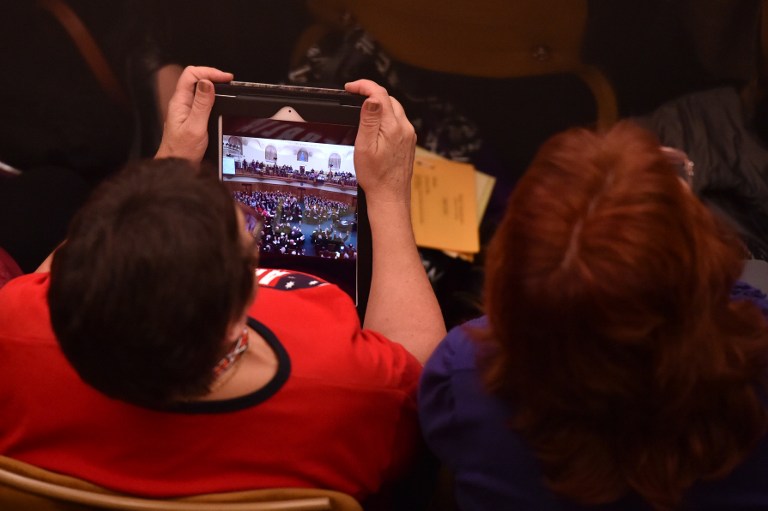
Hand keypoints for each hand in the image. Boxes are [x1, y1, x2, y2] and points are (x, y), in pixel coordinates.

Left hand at [155, 66, 233, 162]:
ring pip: (198, 89)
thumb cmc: (182, 150)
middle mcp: (181, 103)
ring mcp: (185, 109)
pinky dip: (212, 97)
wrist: (175, 164)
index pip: (191, 74)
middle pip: (195, 78)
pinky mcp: (190, 116)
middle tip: (229, 82)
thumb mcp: (195, 127)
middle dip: (213, 76)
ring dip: (213, 86)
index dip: (209, 72)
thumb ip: (202, 105)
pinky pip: (200, 100)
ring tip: (226, 88)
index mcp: (179, 101)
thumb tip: (207, 83)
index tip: (225, 78)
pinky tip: (219, 102)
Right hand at [344, 80, 415, 204]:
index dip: (364, 86)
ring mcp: (409, 136)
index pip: (380, 94)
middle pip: (389, 99)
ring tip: (363, 108)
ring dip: (379, 104)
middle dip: (371, 93)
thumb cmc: (376, 177)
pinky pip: (398, 122)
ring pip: (394, 110)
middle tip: (354, 96)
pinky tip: (377, 126)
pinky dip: (386, 117)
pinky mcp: (409, 143)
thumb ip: (369, 120)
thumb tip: (371, 98)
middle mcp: (404, 128)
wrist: (390, 196)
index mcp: (393, 127)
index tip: (350, 87)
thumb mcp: (365, 147)